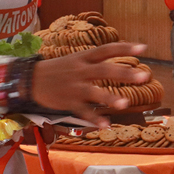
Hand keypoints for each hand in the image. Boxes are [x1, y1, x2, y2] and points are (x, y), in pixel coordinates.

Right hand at [32, 42, 148, 125]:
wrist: (29, 80)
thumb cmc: (56, 70)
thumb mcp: (74, 59)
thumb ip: (94, 59)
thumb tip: (118, 52)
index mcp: (83, 58)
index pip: (106, 50)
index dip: (124, 48)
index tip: (143, 48)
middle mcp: (80, 71)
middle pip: (105, 70)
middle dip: (125, 73)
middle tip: (144, 76)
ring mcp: (74, 87)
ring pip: (94, 92)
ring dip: (110, 98)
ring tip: (126, 104)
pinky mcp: (68, 102)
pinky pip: (83, 112)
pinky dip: (95, 119)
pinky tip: (107, 125)